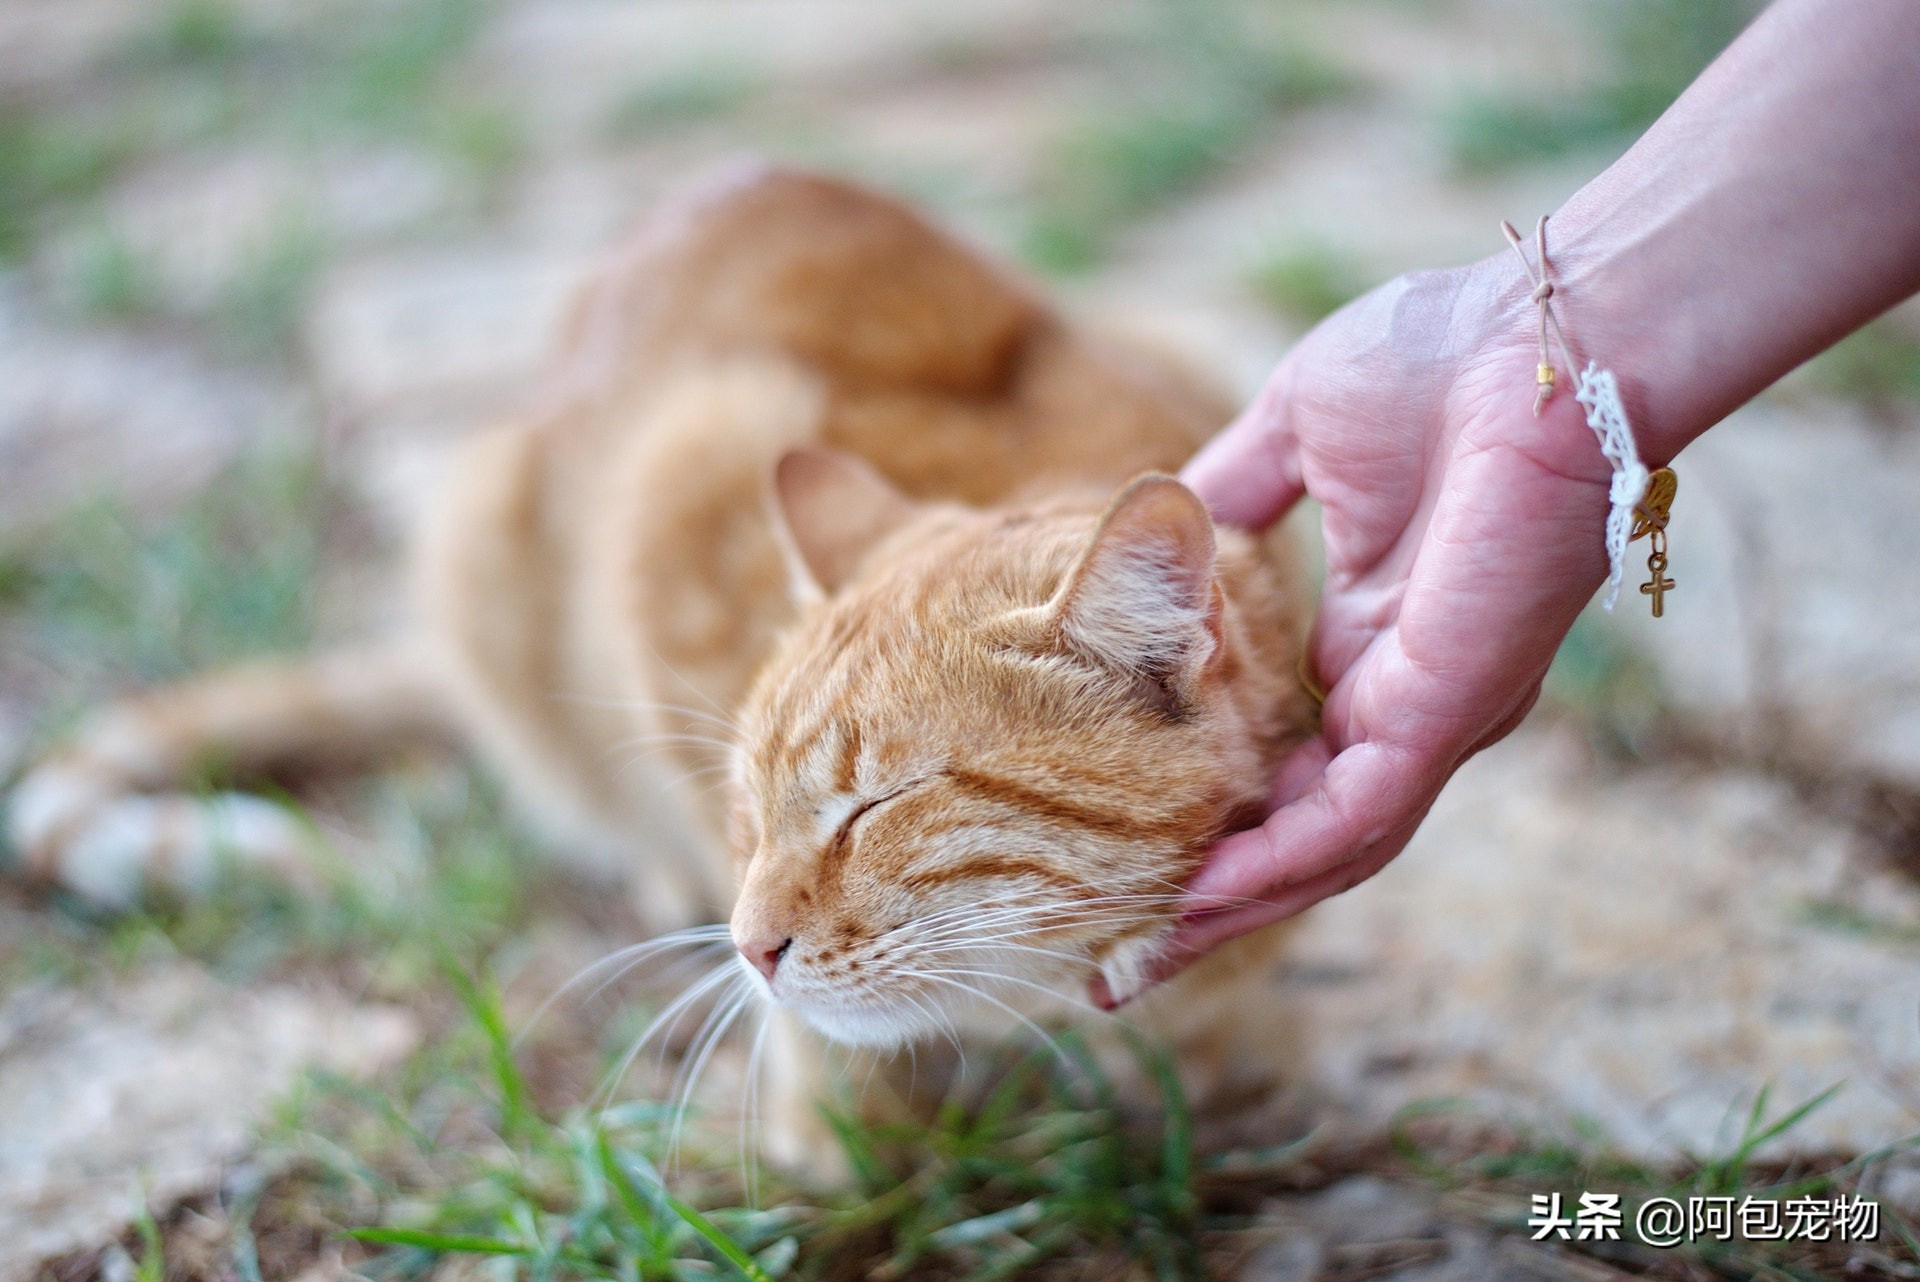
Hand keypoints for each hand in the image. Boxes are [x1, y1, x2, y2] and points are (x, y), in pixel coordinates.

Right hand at [1129, 256, 1619, 994]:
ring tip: (1135, 961)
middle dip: (1210, 898)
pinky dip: (1280, 866)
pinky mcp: (1446, 713)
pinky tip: (1202, 900)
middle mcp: (1403, 701)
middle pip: (1300, 832)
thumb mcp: (1291, 437)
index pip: (1284, 758)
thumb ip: (1230, 495)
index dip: (1208, 808)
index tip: (1117, 842)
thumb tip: (1155, 530)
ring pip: (1326, 850)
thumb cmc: (1440, 363)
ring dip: (1232, 908)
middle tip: (1114, 961)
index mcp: (1375, 643)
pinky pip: (1358, 819)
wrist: (1543, 339)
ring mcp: (1430, 717)